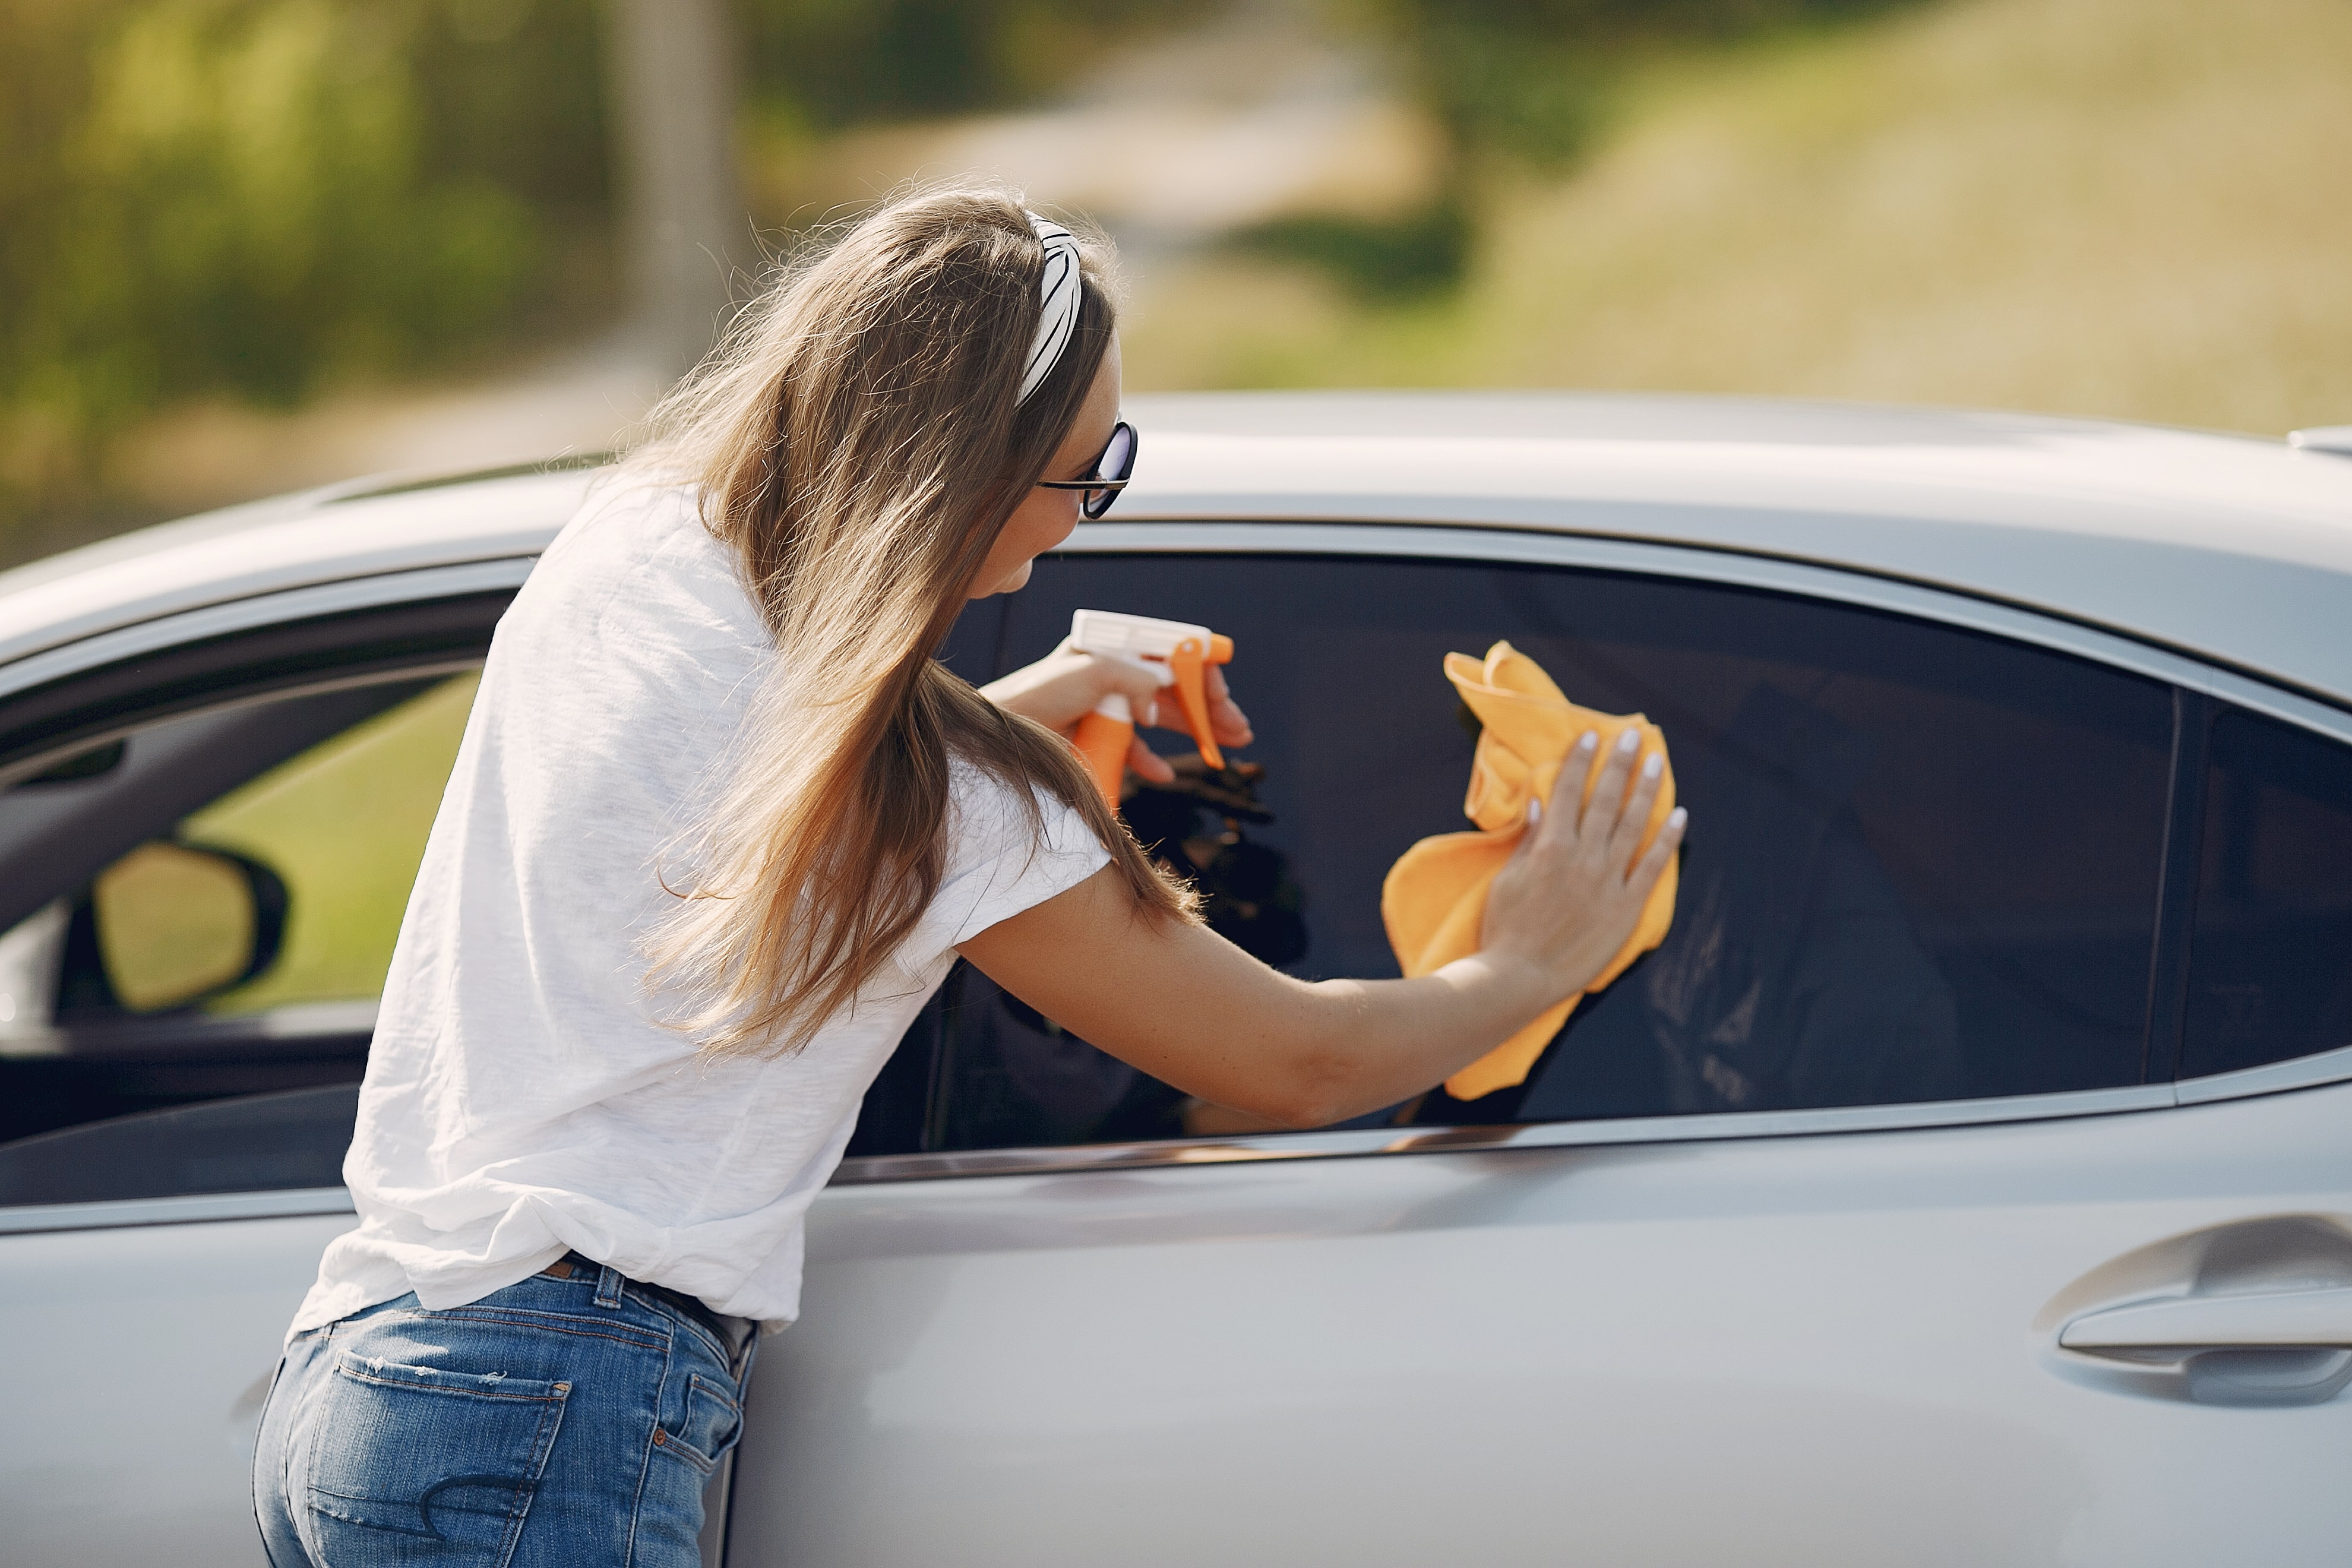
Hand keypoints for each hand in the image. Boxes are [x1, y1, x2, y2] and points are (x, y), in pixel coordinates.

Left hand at [980, 641, 1253, 785]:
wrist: (997, 738)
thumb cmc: (1035, 696)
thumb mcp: (1093, 674)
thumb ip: (1137, 677)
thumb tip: (1165, 690)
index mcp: (1110, 649)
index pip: (1167, 651)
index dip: (1198, 668)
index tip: (1221, 690)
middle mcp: (1111, 675)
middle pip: (1172, 687)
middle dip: (1208, 705)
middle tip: (1237, 728)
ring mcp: (1105, 708)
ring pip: (1161, 717)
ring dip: (1194, 731)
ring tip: (1225, 747)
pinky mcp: (1095, 739)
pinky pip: (1134, 749)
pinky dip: (1151, 761)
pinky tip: (1165, 772)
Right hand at [1478, 727, 1686, 1000]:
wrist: (1520, 976)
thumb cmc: (1505, 929)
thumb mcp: (1507, 879)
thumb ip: (1527, 841)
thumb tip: (1539, 803)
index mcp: (1549, 847)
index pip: (1567, 792)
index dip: (1580, 761)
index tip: (1590, 736)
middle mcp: (1582, 857)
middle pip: (1604, 800)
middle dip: (1618, 764)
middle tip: (1631, 735)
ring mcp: (1607, 882)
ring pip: (1632, 825)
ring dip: (1645, 791)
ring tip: (1655, 763)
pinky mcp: (1626, 907)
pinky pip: (1652, 867)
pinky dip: (1667, 840)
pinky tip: (1679, 816)